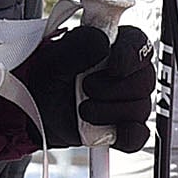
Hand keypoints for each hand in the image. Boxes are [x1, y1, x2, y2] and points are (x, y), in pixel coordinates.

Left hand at [18, 21, 156, 151]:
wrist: (33, 111)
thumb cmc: (47, 78)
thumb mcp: (54, 59)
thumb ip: (78, 46)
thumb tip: (104, 41)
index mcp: (116, 47)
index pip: (140, 44)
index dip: (132, 56)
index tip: (115, 68)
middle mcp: (129, 74)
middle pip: (144, 80)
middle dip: (113, 89)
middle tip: (85, 88)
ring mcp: (130, 102)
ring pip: (139, 109)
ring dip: (107, 112)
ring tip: (82, 109)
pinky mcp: (124, 128)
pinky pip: (138, 135)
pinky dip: (125, 136)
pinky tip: (107, 131)